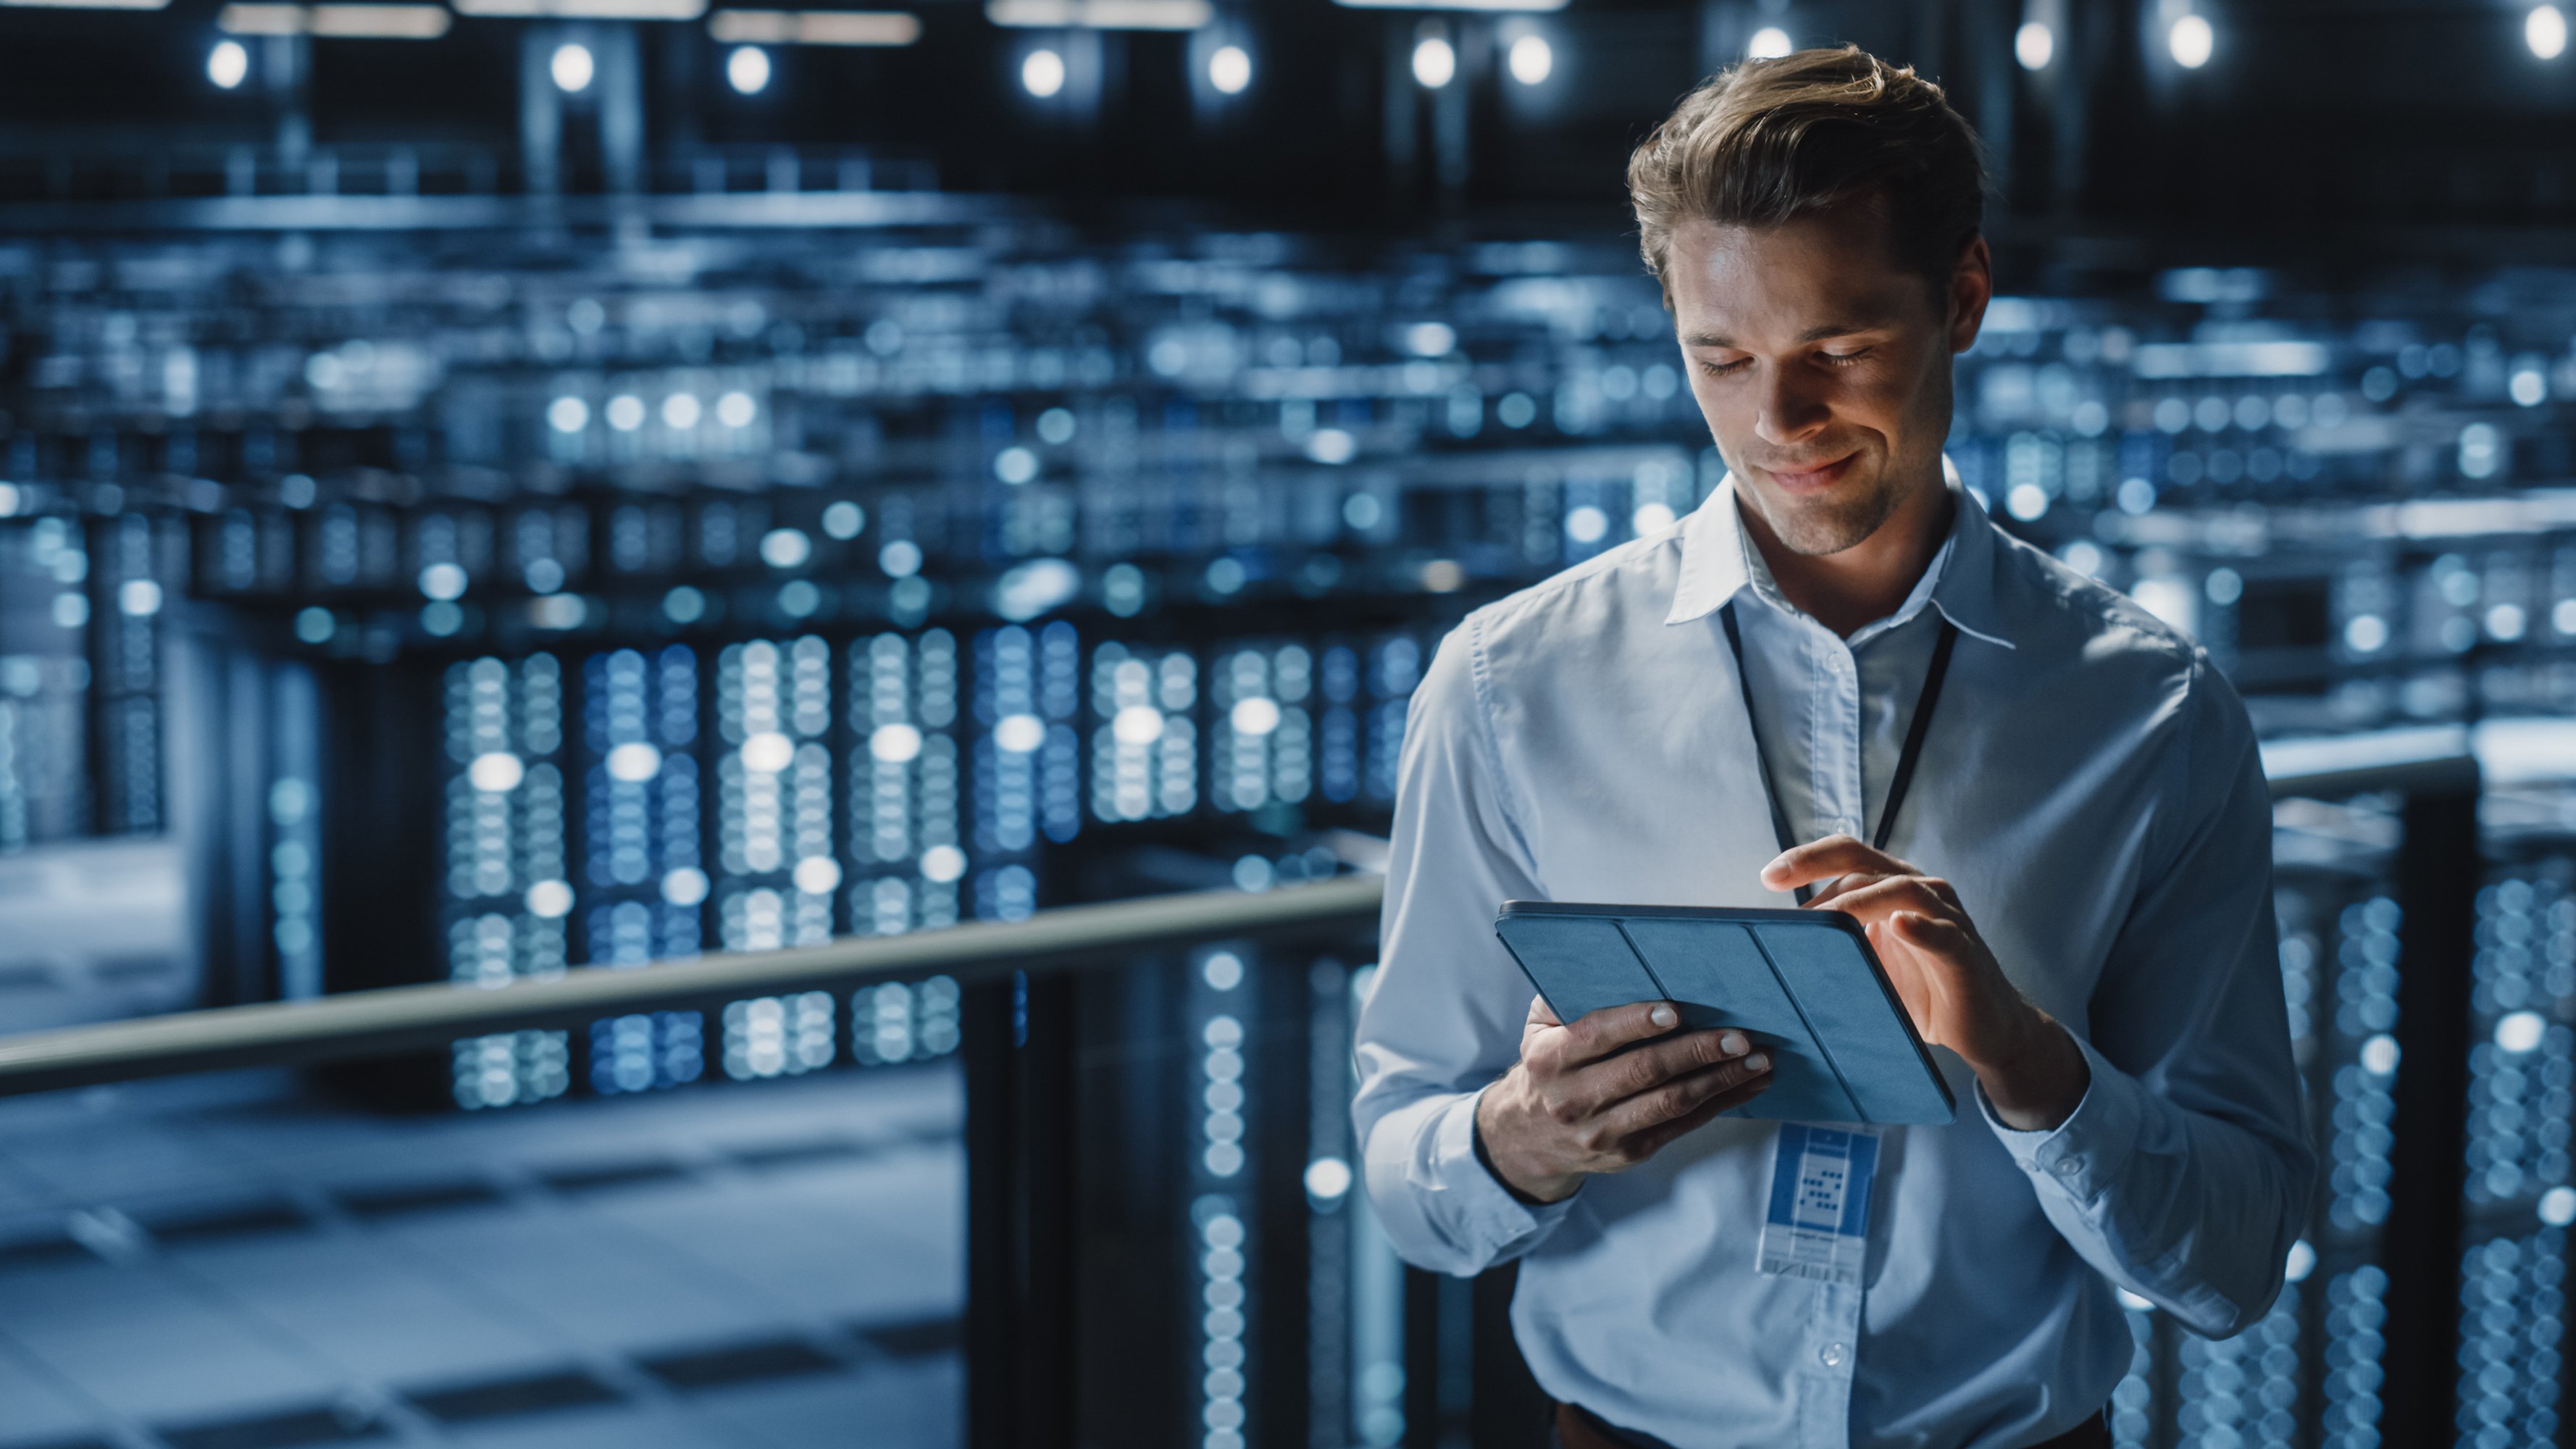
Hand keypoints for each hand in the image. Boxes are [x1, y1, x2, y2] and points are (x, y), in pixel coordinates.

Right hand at [1475, 995, 1775, 1203]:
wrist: (1529, 1136)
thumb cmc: (1549, 1064)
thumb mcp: (1540, 1027)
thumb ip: (1567, 996)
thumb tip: (1618, 963)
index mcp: (1550, 1058)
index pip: (1596, 1036)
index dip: (1636, 1022)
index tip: (1675, 1010)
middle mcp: (1574, 1099)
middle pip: (1643, 1072)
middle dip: (1696, 1051)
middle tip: (1738, 1036)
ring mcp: (1603, 1132)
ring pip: (1671, 1103)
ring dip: (1720, 1080)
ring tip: (1758, 1060)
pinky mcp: (1630, 1153)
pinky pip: (1683, 1126)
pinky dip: (1722, 1103)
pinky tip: (1749, 1084)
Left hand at [1762, 835, 2088, 1131]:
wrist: (1985, 1028)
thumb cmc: (1921, 992)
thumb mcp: (1869, 965)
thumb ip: (1835, 947)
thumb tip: (1775, 952)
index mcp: (1892, 887)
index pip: (1848, 856)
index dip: (1808, 859)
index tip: (1768, 878)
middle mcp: (1921, 890)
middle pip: (1865, 863)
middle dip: (1816, 867)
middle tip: (1775, 881)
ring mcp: (1946, 918)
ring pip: (1901, 890)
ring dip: (1856, 903)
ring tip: (1821, 917)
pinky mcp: (1965, 952)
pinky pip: (1944, 935)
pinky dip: (1921, 929)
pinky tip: (1898, 926)